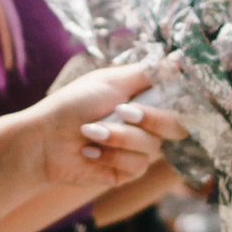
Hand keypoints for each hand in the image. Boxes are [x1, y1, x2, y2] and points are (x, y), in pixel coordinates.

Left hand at [29, 63, 183, 191]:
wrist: (44, 140)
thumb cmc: (73, 104)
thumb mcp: (111, 81)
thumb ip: (149, 73)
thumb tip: (181, 58)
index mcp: (146, 99)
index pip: (183, 101)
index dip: (186, 102)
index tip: (179, 97)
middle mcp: (147, 125)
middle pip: (177, 126)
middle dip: (149, 118)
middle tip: (121, 111)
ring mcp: (138, 149)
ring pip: (153, 147)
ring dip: (118, 137)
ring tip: (89, 131)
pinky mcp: (127, 172)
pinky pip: (136, 166)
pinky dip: (109, 156)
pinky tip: (89, 152)